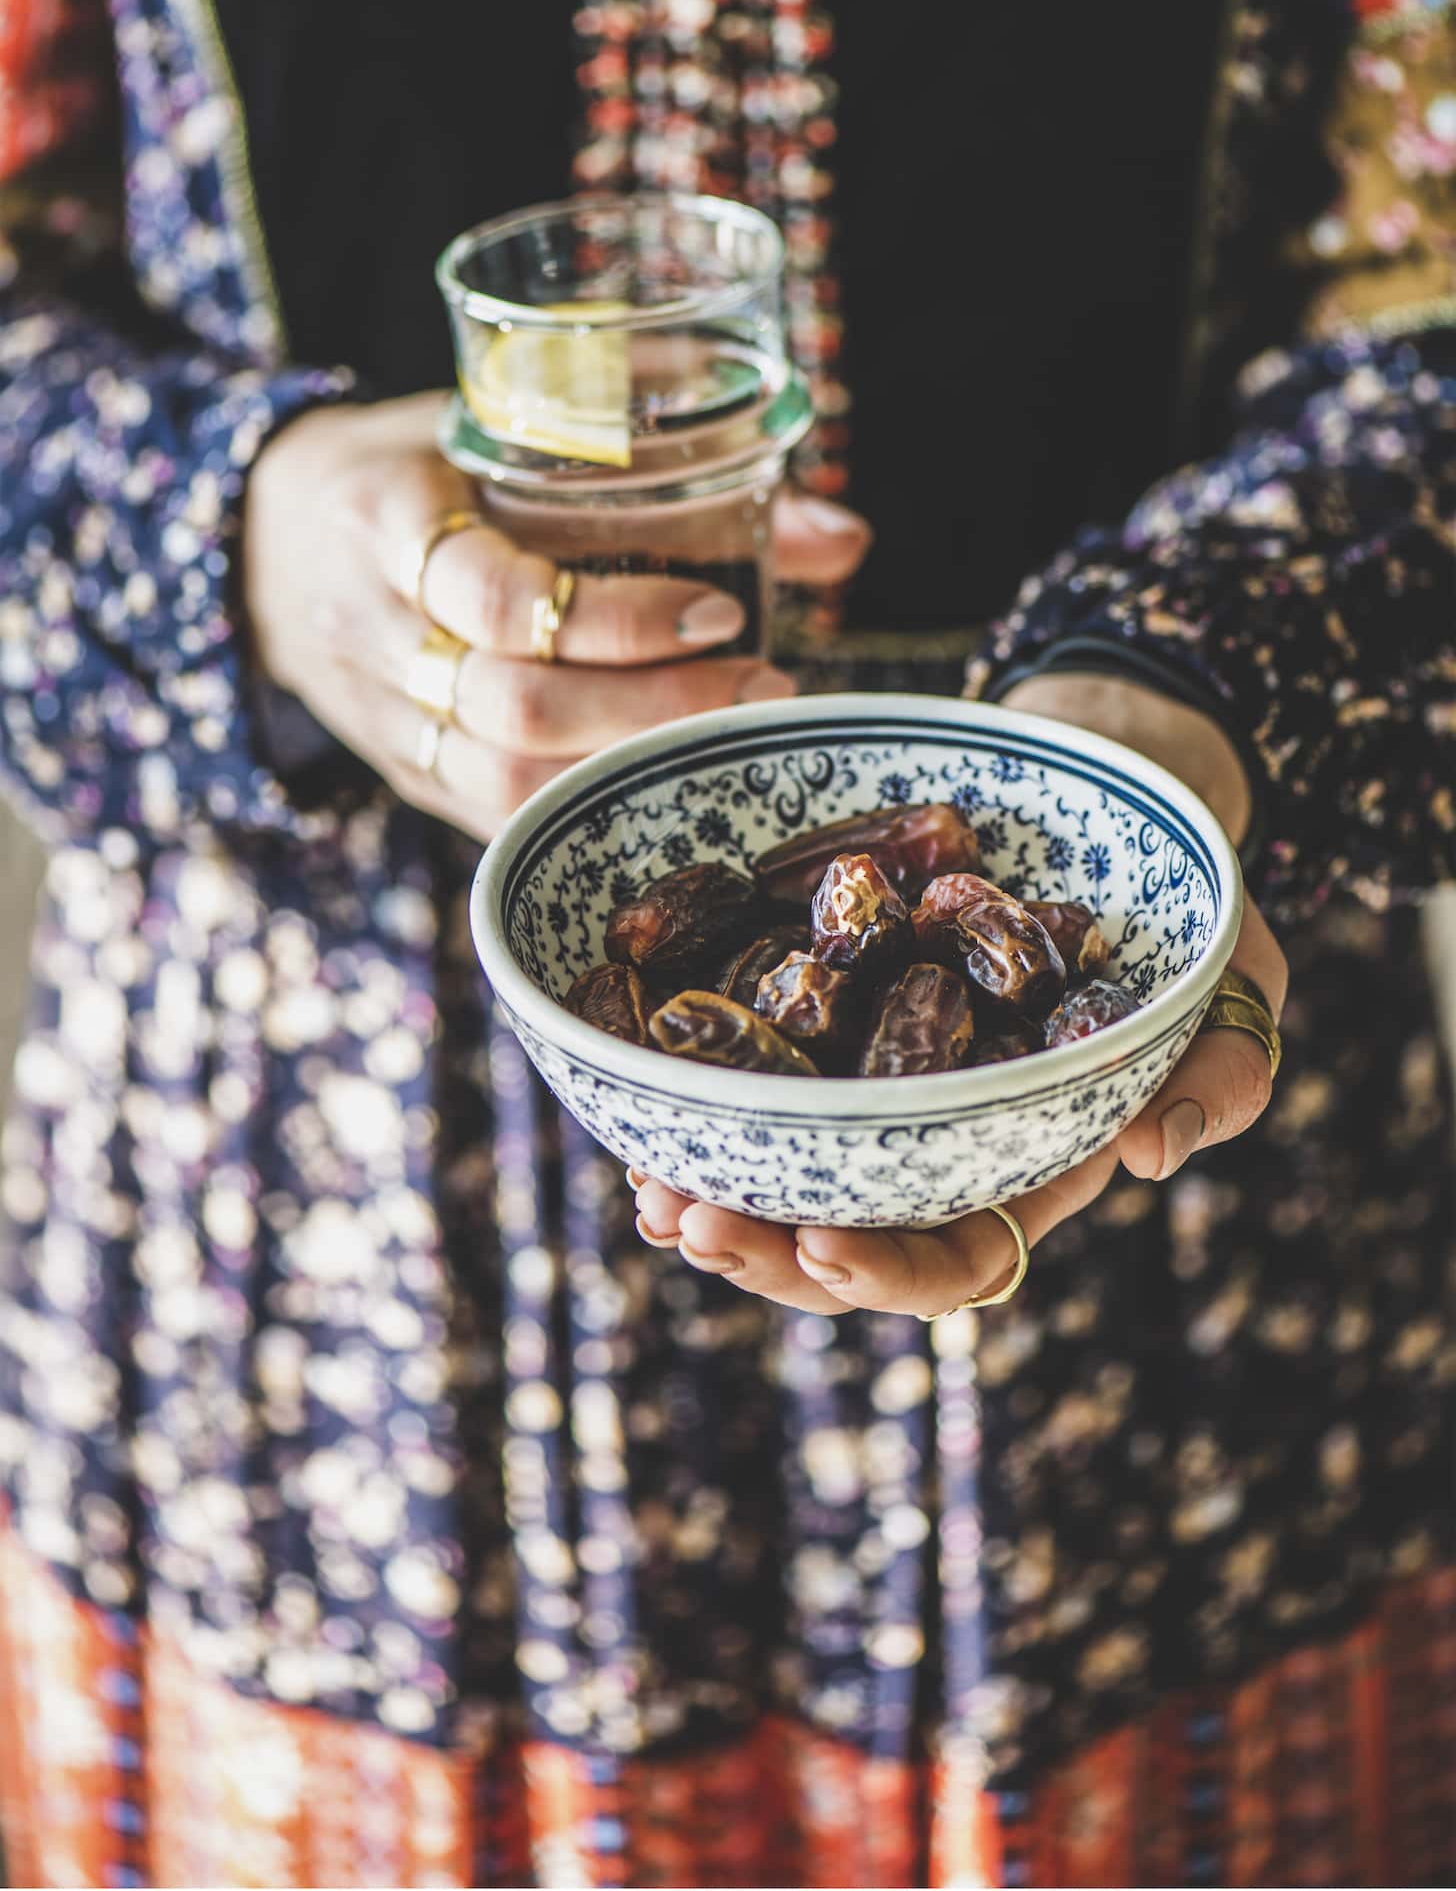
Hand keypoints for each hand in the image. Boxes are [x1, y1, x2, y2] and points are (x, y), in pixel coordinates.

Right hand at [244, 391, 870, 839]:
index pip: (495, 595)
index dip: (617, 617)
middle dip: (655, 705)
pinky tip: (675, 779)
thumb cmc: (418, 464)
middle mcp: (373, 628)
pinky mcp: (402, 772)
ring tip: (737, 732)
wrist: (264, 537)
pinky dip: (593, 804)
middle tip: (763, 682)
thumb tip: (844, 537)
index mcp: (385, 516)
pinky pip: (495, 816)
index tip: (722, 606)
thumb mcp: (511, 422)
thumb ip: (668, 453)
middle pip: (514, 705)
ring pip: (503, 779)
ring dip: (633, 766)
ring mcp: (380, 715)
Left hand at [633, 670, 1286, 1316]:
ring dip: (707, 1193)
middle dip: (759, 1247)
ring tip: (650, 1192)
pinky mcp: (814, 1027)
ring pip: (776, 1177)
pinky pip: (745, 1085)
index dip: (887, 1270)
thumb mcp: (1235, 988)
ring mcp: (866, 1093)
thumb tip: (1158, 1151)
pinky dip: (691, 1103)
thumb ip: (1220, 1072)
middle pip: (836, 1238)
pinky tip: (631, 1104)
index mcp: (1023, 1170)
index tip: (823, 1244)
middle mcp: (931, 1149)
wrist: (1099, 823)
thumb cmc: (1183, 927)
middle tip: (691, 1219)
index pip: (956, 1259)